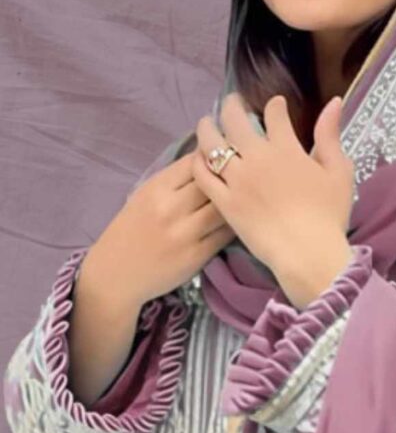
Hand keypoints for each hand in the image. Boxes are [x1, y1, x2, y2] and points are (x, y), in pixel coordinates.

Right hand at [92, 152, 236, 306]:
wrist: (115, 274)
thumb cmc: (132, 231)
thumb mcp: (145, 196)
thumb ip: (174, 180)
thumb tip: (207, 158)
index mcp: (156, 189)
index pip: (194, 162)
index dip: (212, 158)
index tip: (223, 159)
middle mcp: (170, 208)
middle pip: (213, 182)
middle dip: (228, 178)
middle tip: (241, 178)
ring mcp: (185, 233)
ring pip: (224, 208)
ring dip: (237, 202)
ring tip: (243, 200)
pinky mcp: (197, 256)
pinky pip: (225, 234)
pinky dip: (235, 225)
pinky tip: (238, 221)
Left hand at [191, 92, 354, 275]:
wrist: (307, 253)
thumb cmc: (329, 215)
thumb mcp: (339, 171)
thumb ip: (330, 136)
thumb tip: (333, 101)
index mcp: (286, 148)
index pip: (274, 114)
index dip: (274, 105)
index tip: (275, 105)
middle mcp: (257, 157)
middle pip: (235, 120)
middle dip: (232, 105)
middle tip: (232, 103)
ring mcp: (237, 179)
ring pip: (212, 144)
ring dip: (207, 128)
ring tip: (206, 124)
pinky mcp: (223, 201)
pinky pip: (203, 175)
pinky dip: (198, 161)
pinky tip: (199, 157)